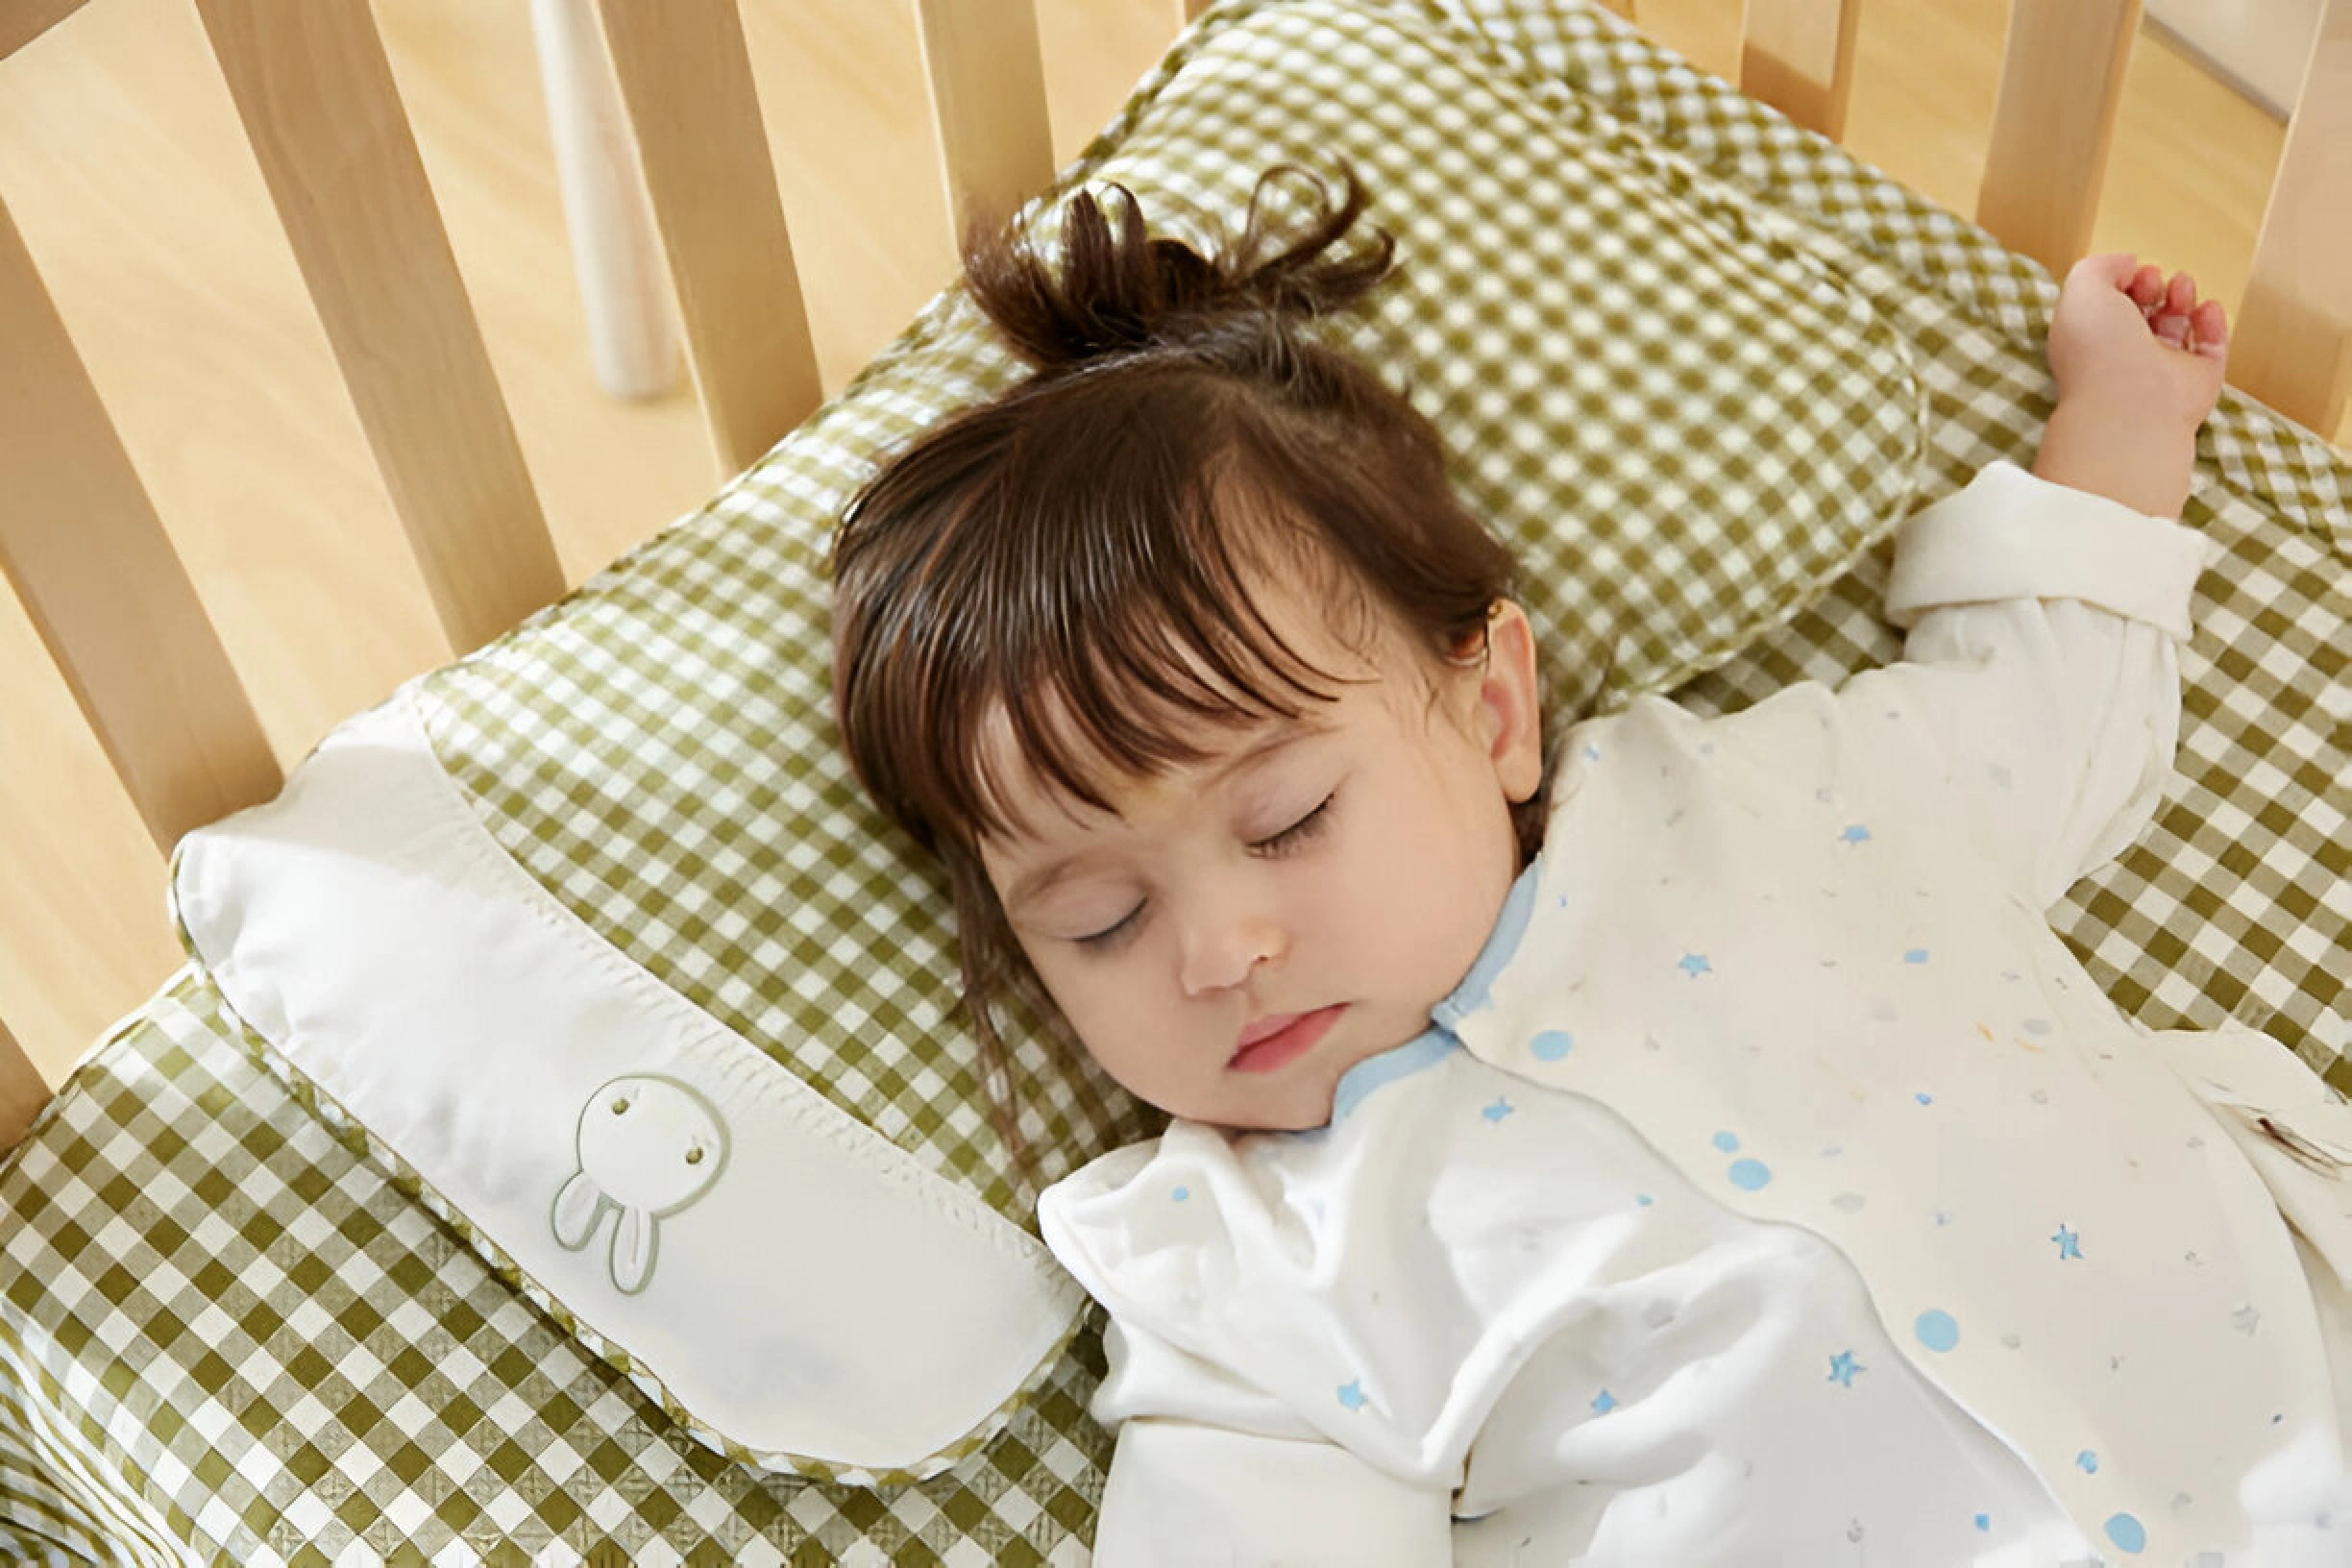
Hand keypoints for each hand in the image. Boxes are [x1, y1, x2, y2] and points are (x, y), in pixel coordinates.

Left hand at [2033, 254, 2227, 517]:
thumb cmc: (2099, 351)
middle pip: (2144, 312)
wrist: (2131, 405)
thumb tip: (2128, 262)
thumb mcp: (2082, 290)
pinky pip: (2211, 346)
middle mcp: (2123, 356)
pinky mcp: (2198, 380)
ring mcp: (2162, 370)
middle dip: (2152, 286)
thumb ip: (2099, 266)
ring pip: (2177, 325)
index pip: (2108, 306)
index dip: (2123, 280)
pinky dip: (2212, 321)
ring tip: (2181, 287)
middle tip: (2154, 281)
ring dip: (2182, 296)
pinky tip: (2205, 307)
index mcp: (2090, 340)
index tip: (2133, 272)